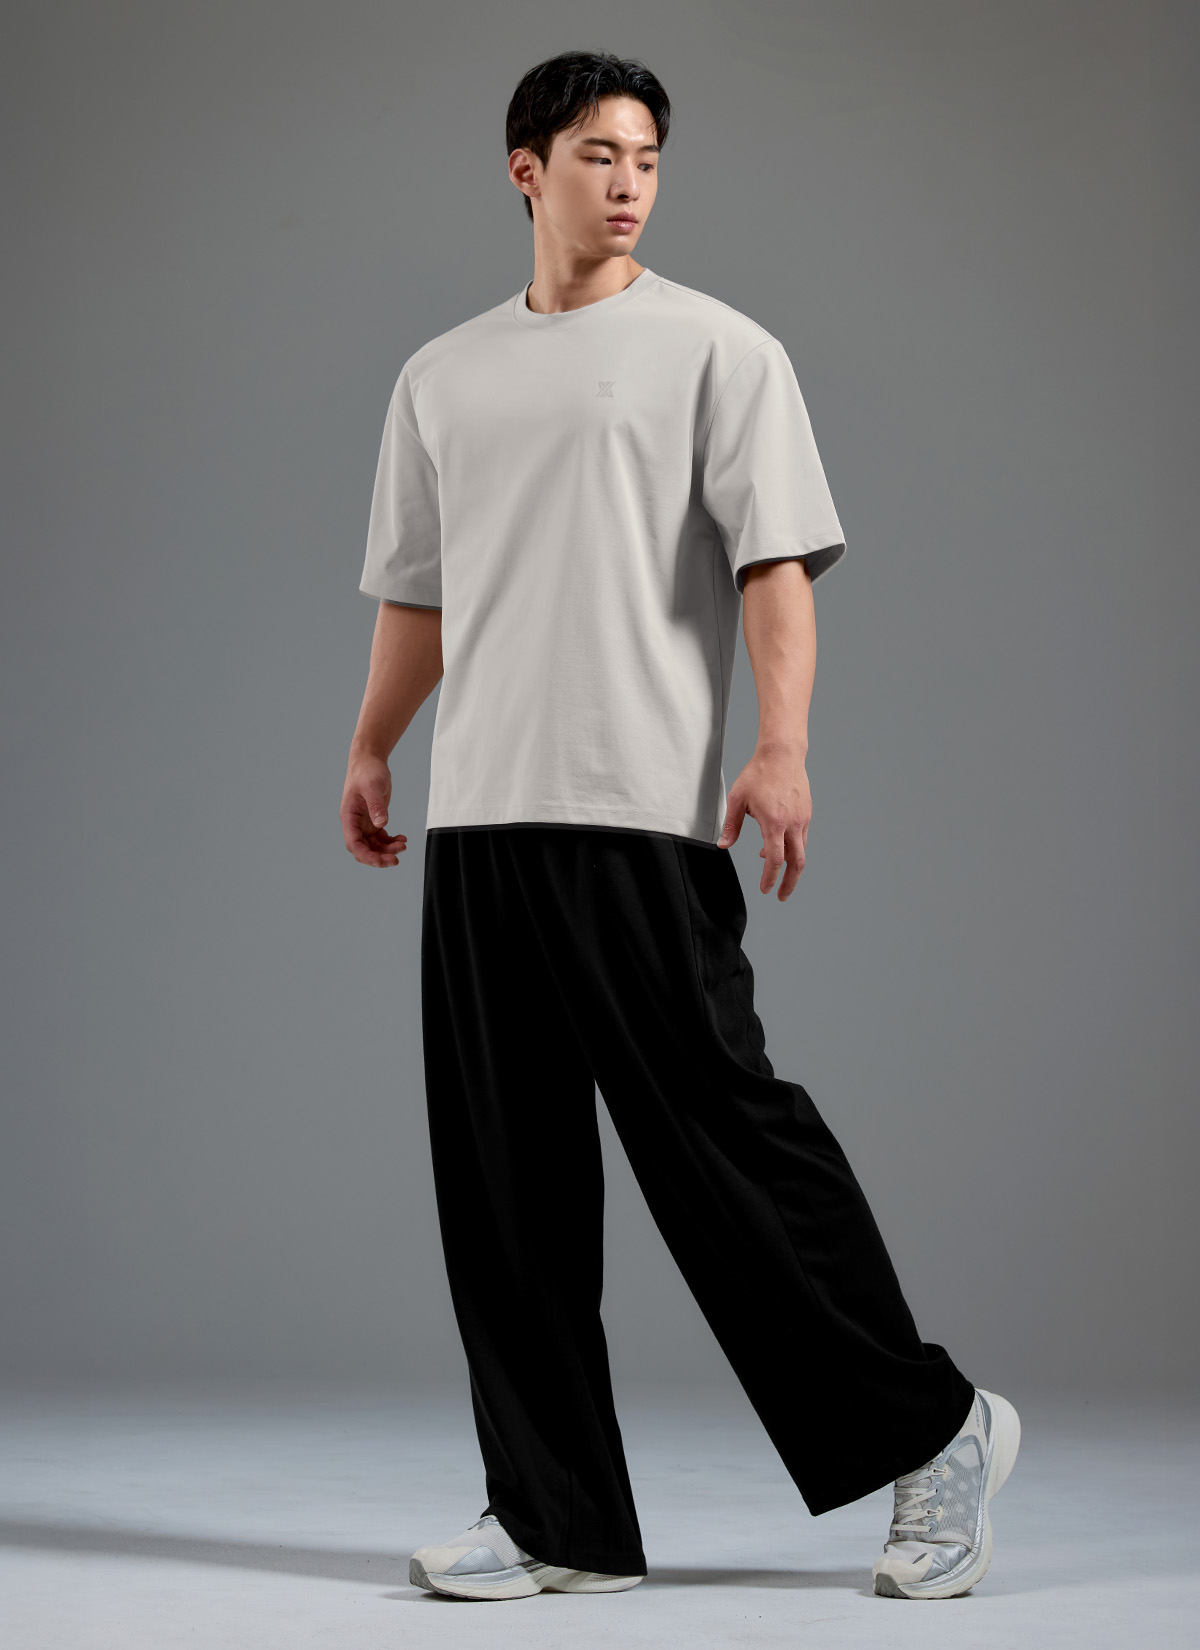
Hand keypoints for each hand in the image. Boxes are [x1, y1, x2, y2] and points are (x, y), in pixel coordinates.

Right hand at [341, 750, 406, 866]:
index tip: (382, 861)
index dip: (366, 856)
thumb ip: (376, 805)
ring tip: (403, 845)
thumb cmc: (367, 771)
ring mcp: (364, 823)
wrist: (370, 760)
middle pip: (363, 849)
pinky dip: (391, 842)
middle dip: (378, 857)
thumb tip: (381, 824)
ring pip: (374, 846)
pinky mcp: (374, 820)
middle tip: (396, 860)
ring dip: (387, 850)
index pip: (354, 844)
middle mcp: (355, 823)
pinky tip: (402, 839)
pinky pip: (381, 838)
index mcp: (349, 817)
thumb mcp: (372, 786)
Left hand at [716, 749, 810, 899]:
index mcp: (774, 822)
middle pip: (796, 863)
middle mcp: (793, 823)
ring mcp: (803, 818)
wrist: (782, 754)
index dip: (770, 878)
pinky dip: (791, 848)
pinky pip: (802, 838)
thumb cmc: (758, 774)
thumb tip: (723, 845)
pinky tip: (777, 845)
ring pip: (801, 851)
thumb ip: (731, 825)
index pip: (774, 859)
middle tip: (781, 895)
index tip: (765, 890)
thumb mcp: (737, 799)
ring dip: (789, 865)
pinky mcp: (807, 813)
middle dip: (789, 883)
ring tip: (774, 870)